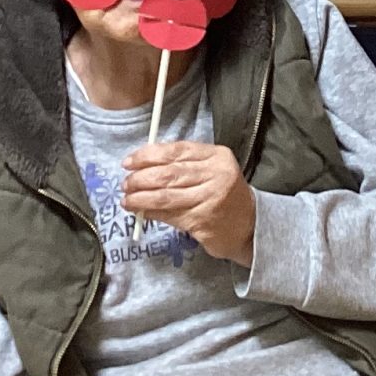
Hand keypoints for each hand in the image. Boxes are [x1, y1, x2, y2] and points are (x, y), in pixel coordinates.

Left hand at [122, 140, 256, 262]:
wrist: (249, 225)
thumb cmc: (223, 194)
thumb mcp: (211, 170)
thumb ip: (183, 164)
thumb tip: (142, 166)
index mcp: (217, 156)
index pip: (177, 150)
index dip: (149, 155)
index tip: (129, 161)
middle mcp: (216, 175)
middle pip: (169, 173)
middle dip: (141, 178)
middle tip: (126, 183)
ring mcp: (210, 199)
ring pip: (166, 195)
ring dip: (141, 198)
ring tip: (127, 199)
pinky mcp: (203, 221)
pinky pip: (170, 214)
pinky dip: (152, 213)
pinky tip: (142, 212)